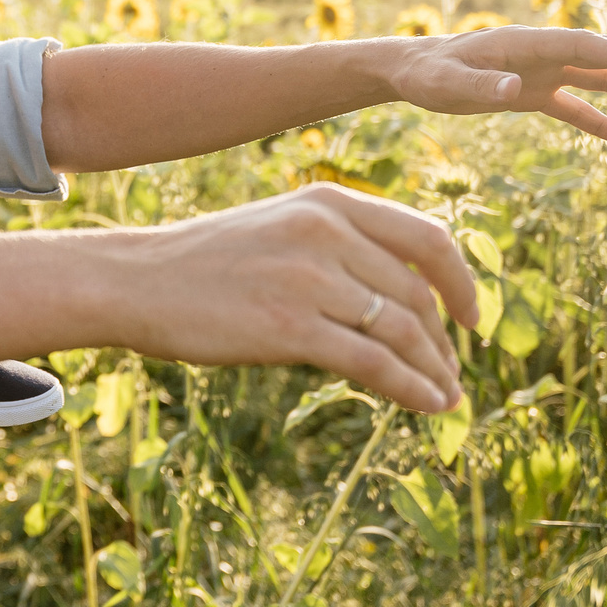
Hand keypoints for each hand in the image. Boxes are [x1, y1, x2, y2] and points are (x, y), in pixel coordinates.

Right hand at [112, 184, 470, 412]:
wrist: (135, 280)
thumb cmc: (204, 262)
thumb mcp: (279, 227)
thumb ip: (339, 246)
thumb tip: (401, 298)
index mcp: (327, 201)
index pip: (426, 238)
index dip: (462, 281)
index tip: (472, 319)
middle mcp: (326, 232)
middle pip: (418, 291)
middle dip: (446, 339)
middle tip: (452, 371)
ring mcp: (309, 278)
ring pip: (403, 329)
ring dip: (434, 369)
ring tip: (444, 397)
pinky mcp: (290, 326)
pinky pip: (373, 361)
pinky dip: (411, 387)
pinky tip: (425, 404)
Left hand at [388, 26, 606, 144]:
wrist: (410, 71)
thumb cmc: (427, 74)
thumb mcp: (447, 82)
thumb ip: (481, 84)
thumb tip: (515, 88)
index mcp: (527, 44)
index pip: (585, 46)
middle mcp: (541, 54)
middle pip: (605, 58)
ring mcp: (540, 72)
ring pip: (599, 80)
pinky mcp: (533, 93)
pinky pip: (576, 107)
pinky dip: (602, 122)